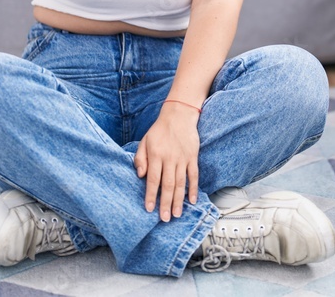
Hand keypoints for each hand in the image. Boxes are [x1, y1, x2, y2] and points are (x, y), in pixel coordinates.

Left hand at [134, 103, 199, 221]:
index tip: (149, 209)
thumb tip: (140, 175)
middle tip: (165, 218)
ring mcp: (182, 158)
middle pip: (168, 184)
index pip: (153, 179)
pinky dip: (194, 188)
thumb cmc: (159, 130)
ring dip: (179, 200)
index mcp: (156, 155)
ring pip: (181, 183)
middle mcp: (170, 158)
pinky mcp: (193, 157)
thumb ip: (140, 159)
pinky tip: (192, 201)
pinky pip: (194, 175)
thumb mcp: (144, 142)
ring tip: (177, 214)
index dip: (151, 195)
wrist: (178, 116)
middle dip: (166, 203)